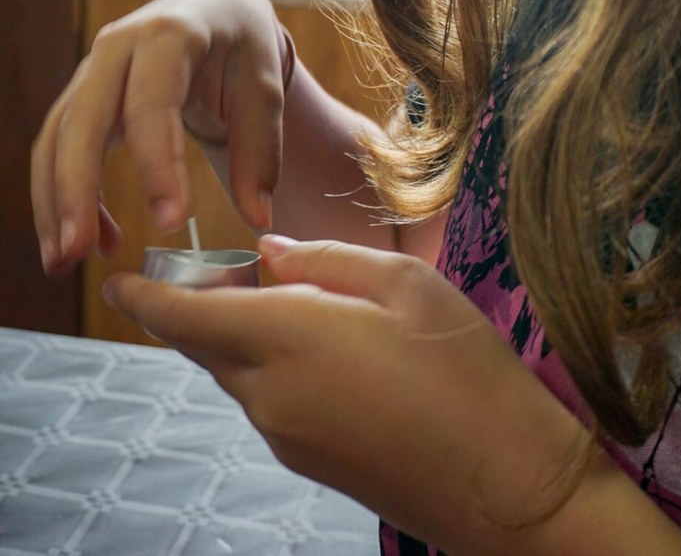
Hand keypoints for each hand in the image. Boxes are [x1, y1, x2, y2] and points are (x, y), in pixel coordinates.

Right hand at [31, 0, 288, 276]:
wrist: (215, 10)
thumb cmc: (242, 47)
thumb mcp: (265, 88)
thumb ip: (261, 152)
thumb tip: (258, 218)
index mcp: (170, 34)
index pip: (152, 104)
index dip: (157, 165)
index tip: (171, 224)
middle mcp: (118, 46)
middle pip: (82, 120)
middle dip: (75, 190)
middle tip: (79, 253)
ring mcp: (92, 69)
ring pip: (57, 137)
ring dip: (54, 202)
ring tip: (65, 262)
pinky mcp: (81, 95)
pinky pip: (57, 147)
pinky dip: (61, 196)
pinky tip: (87, 239)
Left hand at [102, 238, 587, 555]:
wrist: (504, 486)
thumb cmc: (464, 371)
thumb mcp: (407, 284)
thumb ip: (326, 261)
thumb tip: (267, 254)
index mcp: (290, 337)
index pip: (188, 315)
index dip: (146, 296)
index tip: (116, 278)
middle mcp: (271, 392)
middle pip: (204, 345)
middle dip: (191, 308)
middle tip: (211, 269)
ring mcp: (286, 435)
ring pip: (234, 374)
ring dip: (234, 337)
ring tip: (278, 299)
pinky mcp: (308, 461)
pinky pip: (264, 402)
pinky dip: (264, 367)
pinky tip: (314, 348)